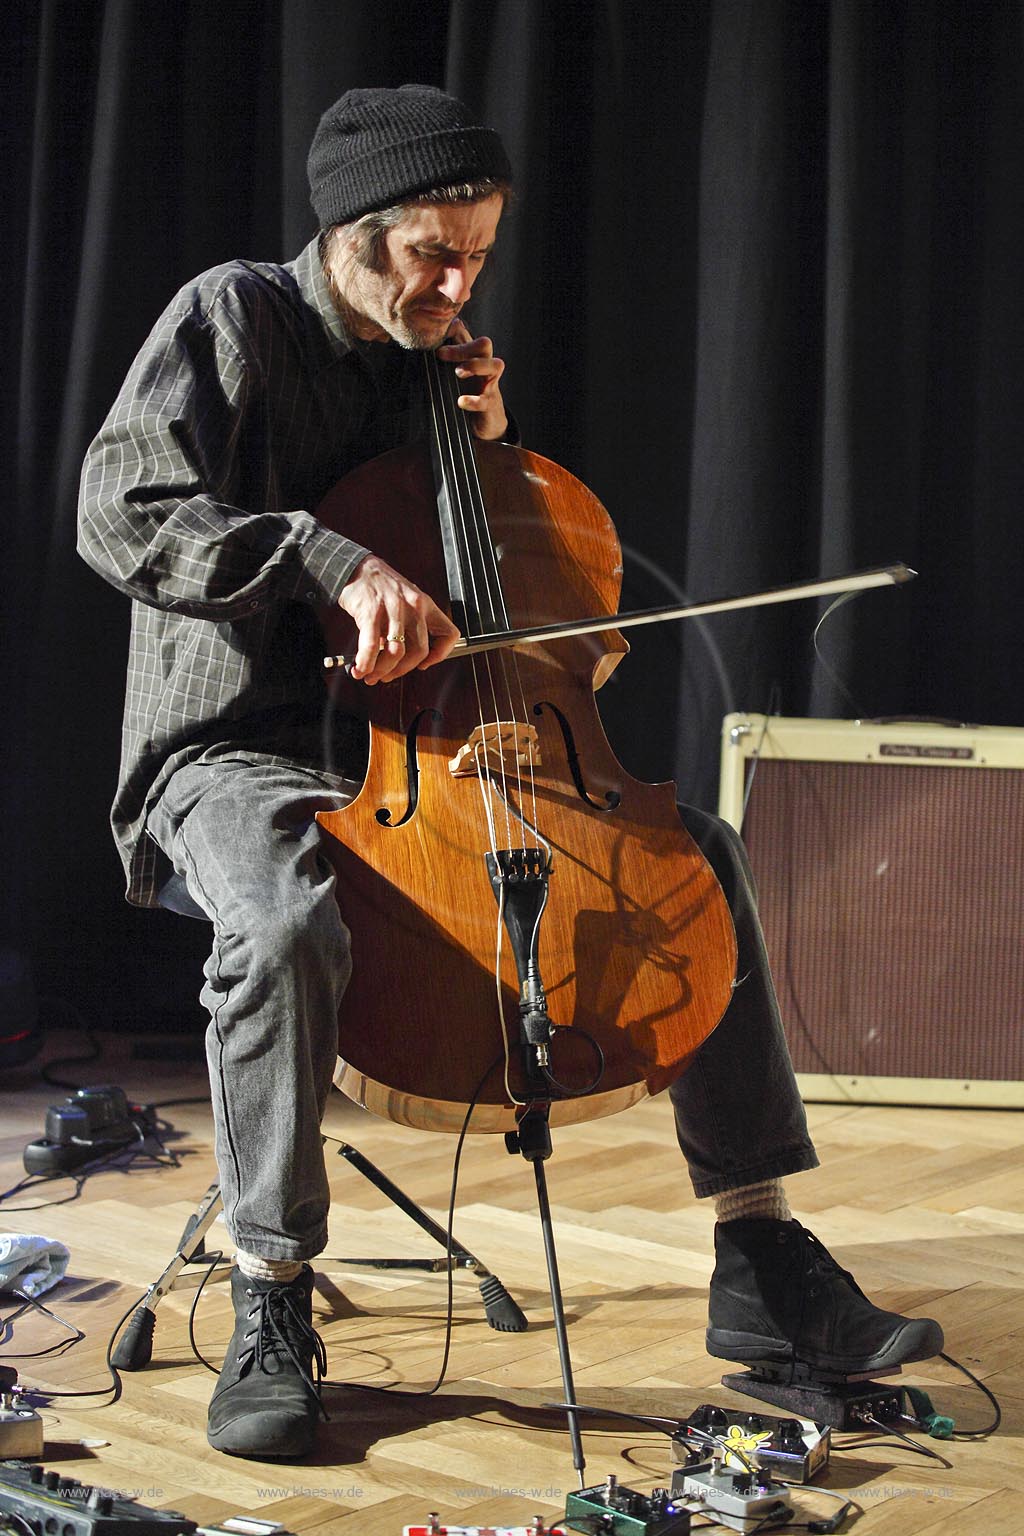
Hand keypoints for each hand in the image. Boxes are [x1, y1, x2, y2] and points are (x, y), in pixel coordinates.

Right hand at [337, 554, 459, 683]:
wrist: (356, 569)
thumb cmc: (380, 588)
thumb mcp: (405, 601)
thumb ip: (409, 626)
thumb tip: (401, 659)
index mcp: (425, 605)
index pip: (449, 633)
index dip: (441, 654)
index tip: (425, 663)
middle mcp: (414, 606)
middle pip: (419, 651)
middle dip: (402, 671)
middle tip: (388, 677)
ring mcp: (393, 609)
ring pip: (396, 652)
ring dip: (381, 670)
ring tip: (370, 675)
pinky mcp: (371, 612)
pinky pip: (371, 646)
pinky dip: (365, 663)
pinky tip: (360, 668)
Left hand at [438, 320, 507, 440]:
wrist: (486, 422)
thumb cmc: (468, 392)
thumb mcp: (455, 371)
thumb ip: (447, 355)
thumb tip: (431, 337)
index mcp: (473, 357)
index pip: (465, 334)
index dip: (454, 331)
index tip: (434, 336)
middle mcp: (485, 366)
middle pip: (484, 344)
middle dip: (463, 347)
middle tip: (440, 354)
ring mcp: (490, 384)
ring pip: (496, 365)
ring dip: (475, 365)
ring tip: (458, 373)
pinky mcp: (490, 405)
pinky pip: (486, 399)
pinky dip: (474, 400)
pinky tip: (461, 402)